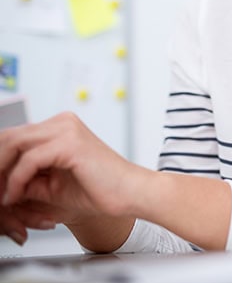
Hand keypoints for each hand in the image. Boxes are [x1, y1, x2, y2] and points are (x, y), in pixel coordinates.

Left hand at [0, 112, 148, 245]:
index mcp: (60, 128)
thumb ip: (25, 179)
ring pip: (13, 144)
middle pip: (8, 137)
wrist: (130, 194)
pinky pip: (29, 160)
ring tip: (1, 196)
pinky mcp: (70, 143)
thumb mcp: (49, 185)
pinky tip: (14, 197)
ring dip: (0, 174)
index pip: (12, 137)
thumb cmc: (99, 191)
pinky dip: (16, 181)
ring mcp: (66, 129)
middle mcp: (62, 123)